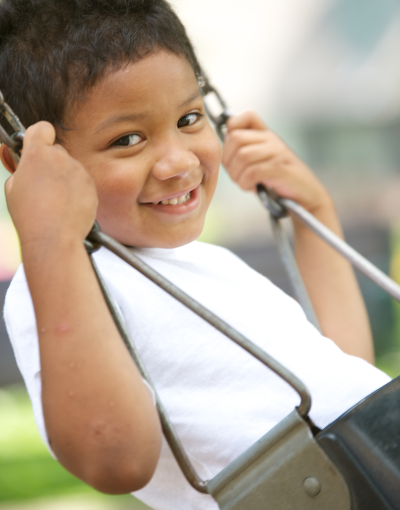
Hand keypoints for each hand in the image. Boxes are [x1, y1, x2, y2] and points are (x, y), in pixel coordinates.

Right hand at [5, 121, 97, 248]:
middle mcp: (61, 158)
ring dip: (65, 179)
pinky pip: (82, 183)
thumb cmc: (30, 216)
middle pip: (57, 152)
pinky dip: (77, 191)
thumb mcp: (13, 188)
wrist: (54, 238)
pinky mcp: (92, 185)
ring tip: (56, 201)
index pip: (42, 128)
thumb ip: (22, 169)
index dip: (39, 136)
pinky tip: (68, 207)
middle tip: (43, 184)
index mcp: (37, 154)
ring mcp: (79, 171)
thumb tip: (27, 166)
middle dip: (51, 164)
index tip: (37, 146)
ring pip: (71, 168)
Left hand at [222, 111, 331, 214]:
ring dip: (236, 174)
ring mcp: (277, 152)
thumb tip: (222, 152)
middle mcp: (272, 139)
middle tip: (235, 173)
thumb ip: (246, 152)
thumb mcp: (262, 161)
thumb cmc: (279, 181)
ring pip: (242, 155)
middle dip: (228, 159)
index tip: (232, 150)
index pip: (247, 116)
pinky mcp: (279, 168)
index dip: (232, 128)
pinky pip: (252, 172)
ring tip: (243, 182)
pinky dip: (245, 183)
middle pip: (236, 138)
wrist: (307, 196)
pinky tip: (251, 187)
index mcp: (267, 135)